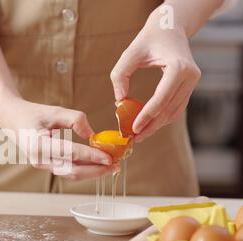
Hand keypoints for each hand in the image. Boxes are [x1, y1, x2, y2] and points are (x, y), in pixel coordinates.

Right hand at [0, 98, 117, 180]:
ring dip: (92, 172)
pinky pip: (68, 170)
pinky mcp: (47, 166)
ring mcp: (42, 165)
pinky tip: (98, 164)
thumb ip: (75, 120)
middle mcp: (39, 160)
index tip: (109, 157)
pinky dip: (85, 168)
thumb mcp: (54, 111)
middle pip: (72, 171)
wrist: (12, 120)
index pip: (70, 153)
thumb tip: (93, 135)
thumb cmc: (32, 114)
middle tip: (116, 165)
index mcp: (38, 145)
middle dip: (96, 170)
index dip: (91, 156)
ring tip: (111, 166)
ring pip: (71, 174)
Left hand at [110, 12, 200, 141]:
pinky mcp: (189, 86)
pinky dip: (162, 118)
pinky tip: (148, 124)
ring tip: (139, 135)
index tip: (133, 129)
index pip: (162, 98)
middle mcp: (190, 76)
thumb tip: (119, 102)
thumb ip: (119, 76)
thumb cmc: (147, 40)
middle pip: (170, 109)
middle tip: (134, 138)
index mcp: (179, 67)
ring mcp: (193, 82)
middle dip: (151, 126)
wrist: (169, 29)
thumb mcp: (129, 54)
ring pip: (175, 112)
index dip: (147, 116)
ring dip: (157, 125)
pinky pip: (176, 107)